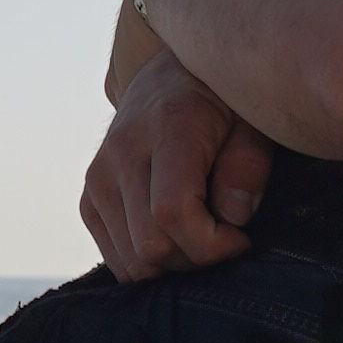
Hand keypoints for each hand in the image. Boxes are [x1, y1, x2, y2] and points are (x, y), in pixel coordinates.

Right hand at [86, 38, 272, 276]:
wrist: (171, 79)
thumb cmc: (224, 104)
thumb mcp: (253, 122)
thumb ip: (247, 166)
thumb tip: (233, 218)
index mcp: (166, 127)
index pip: (172, 212)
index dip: (211, 244)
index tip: (241, 238)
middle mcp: (121, 152)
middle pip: (151, 246)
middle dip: (197, 257)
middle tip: (225, 236)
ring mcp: (98, 177)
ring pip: (133, 262)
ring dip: (174, 263)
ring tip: (201, 232)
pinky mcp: (89, 198)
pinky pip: (117, 260)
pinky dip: (151, 261)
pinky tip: (175, 236)